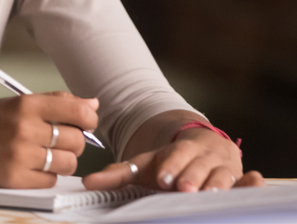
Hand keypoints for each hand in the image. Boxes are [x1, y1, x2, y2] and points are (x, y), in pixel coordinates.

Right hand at [0, 91, 98, 188]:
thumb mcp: (16, 103)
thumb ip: (55, 101)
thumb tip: (91, 103)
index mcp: (25, 105)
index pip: (76, 110)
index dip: (88, 118)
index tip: (86, 122)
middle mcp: (24, 128)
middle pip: (76, 140)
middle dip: (73, 142)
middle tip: (59, 141)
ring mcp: (20, 155)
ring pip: (68, 163)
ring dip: (62, 161)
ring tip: (45, 155)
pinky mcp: (16, 178)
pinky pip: (51, 180)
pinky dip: (46, 175)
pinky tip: (32, 166)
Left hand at [83, 128, 264, 191]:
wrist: (200, 148)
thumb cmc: (169, 163)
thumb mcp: (144, 165)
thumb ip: (117, 174)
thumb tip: (87, 182)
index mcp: (179, 150)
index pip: (174, 156)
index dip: (171, 165)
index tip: (163, 177)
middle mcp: (202, 156)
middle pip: (197, 167)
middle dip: (191, 177)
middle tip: (183, 189)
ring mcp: (222, 167)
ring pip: (221, 175)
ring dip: (217, 183)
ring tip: (210, 194)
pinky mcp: (238, 178)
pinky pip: (246, 180)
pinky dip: (250, 182)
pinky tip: (255, 180)